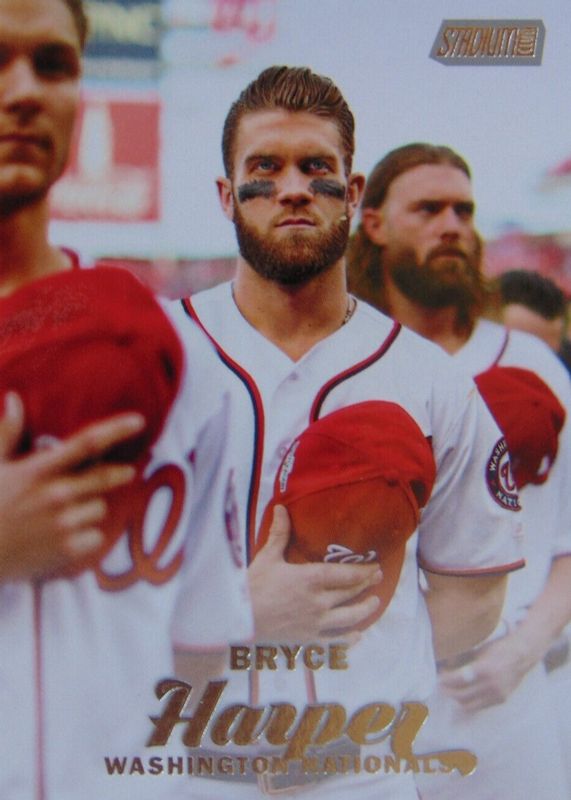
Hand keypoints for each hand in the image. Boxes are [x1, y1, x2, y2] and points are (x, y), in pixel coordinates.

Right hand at [0, 392, 144, 580]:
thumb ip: (6, 432)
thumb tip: (14, 397)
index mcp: (38, 471)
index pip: (86, 443)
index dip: (116, 430)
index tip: (138, 421)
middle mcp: (56, 494)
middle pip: (104, 477)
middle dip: (119, 473)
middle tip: (125, 472)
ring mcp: (64, 523)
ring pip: (99, 507)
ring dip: (89, 508)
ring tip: (63, 514)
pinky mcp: (68, 549)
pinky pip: (96, 536)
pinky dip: (85, 537)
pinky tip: (63, 537)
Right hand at [249, 505, 381, 641]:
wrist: (237, 620)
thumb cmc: (251, 586)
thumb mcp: (267, 557)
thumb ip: (279, 533)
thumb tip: (281, 507)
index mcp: (310, 579)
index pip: (345, 574)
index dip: (363, 570)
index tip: (375, 566)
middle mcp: (318, 602)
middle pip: (350, 593)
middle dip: (367, 584)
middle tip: (379, 576)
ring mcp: (315, 623)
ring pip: (349, 618)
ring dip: (365, 609)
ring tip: (375, 602)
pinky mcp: (308, 639)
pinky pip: (335, 641)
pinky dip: (349, 638)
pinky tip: (358, 635)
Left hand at [439, 634, 529, 711]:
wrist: (523, 655)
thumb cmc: (498, 648)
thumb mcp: (479, 650)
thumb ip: (462, 659)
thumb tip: (444, 665)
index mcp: (485, 669)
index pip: (458, 680)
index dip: (445, 680)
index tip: (438, 677)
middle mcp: (492, 685)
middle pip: (461, 695)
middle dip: (448, 691)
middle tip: (440, 684)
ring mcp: (497, 694)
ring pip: (469, 704)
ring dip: (456, 698)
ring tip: (449, 689)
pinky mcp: (501, 700)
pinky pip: (479, 706)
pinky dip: (469, 701)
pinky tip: (462, 693)